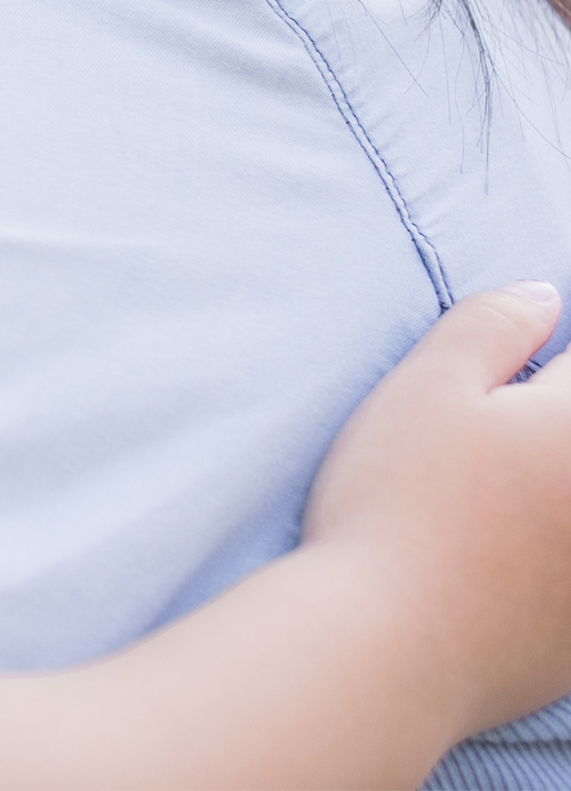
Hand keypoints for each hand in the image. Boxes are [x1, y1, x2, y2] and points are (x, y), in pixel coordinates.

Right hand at [302, 280, 570, 736]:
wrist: (388, 643)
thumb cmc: (396, 503)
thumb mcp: (425, 386)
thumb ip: (493, 325)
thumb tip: (545, 298)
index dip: (546, 360)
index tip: (522, 372)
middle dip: (549, 419)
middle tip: (498, 434)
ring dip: (550, 488)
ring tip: (501, 494)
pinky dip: (552, 552)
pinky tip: (514, 555)